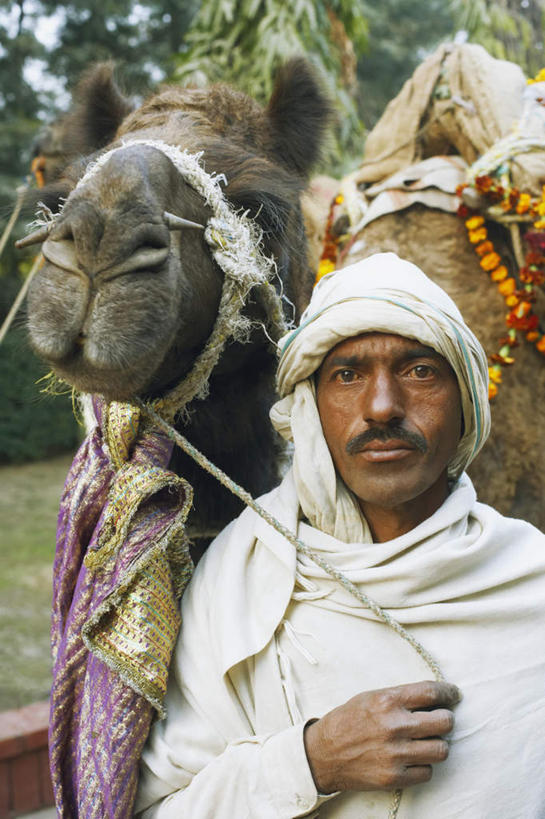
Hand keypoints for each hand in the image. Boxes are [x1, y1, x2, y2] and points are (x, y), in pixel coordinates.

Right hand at [303, 680, 459, 793]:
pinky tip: (413, 758)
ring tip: (427, 741)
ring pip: (441, 749)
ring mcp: (396, 754)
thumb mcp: (370, 697)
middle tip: (441, 720)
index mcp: (388, 701)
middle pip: (444, 721)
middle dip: (446, 719)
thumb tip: (433, 697)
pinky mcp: (395, 777)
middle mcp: (395, 726)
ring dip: (437, 744)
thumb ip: (401, 697)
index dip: (448, 692)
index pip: (432, 692)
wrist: (323, 753)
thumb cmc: (348, 721)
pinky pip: (428, 772)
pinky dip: (424, 765)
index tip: (454, 694)